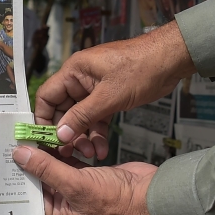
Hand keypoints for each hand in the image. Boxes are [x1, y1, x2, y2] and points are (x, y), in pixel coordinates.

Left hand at [12, 144, 157, 214]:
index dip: (20, 181)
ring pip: (55, 172)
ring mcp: (78, 193)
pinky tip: (53, 140)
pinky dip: (63, 154)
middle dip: (32, 166)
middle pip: (42, 184)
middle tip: (16, 145)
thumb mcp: (76, 184)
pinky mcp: (88, 178)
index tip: (7, 162)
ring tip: (31, 139)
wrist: (150, 192)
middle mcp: (67, 209)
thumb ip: (47, 169)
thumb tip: (20, 156)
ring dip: (47, 156)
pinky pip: (69, 165)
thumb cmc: (116, 199)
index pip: (32, 201)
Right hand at [35, 20, 193, 158]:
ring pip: (81, 117)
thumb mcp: (109, 96)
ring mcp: (95, 89)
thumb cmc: (141, 67)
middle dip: (67, 133)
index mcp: (74, 71)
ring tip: (90, 154)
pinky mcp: (108, 97)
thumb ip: (82, 116)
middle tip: (69, 153)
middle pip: (63, 110)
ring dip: (84, 136)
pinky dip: (98, 132)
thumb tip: (60, 134)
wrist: (171, 60)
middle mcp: (80, 79)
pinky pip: (96, 117)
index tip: (45, 140)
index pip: (47, 97)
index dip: (43, 119)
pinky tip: (102, 148)